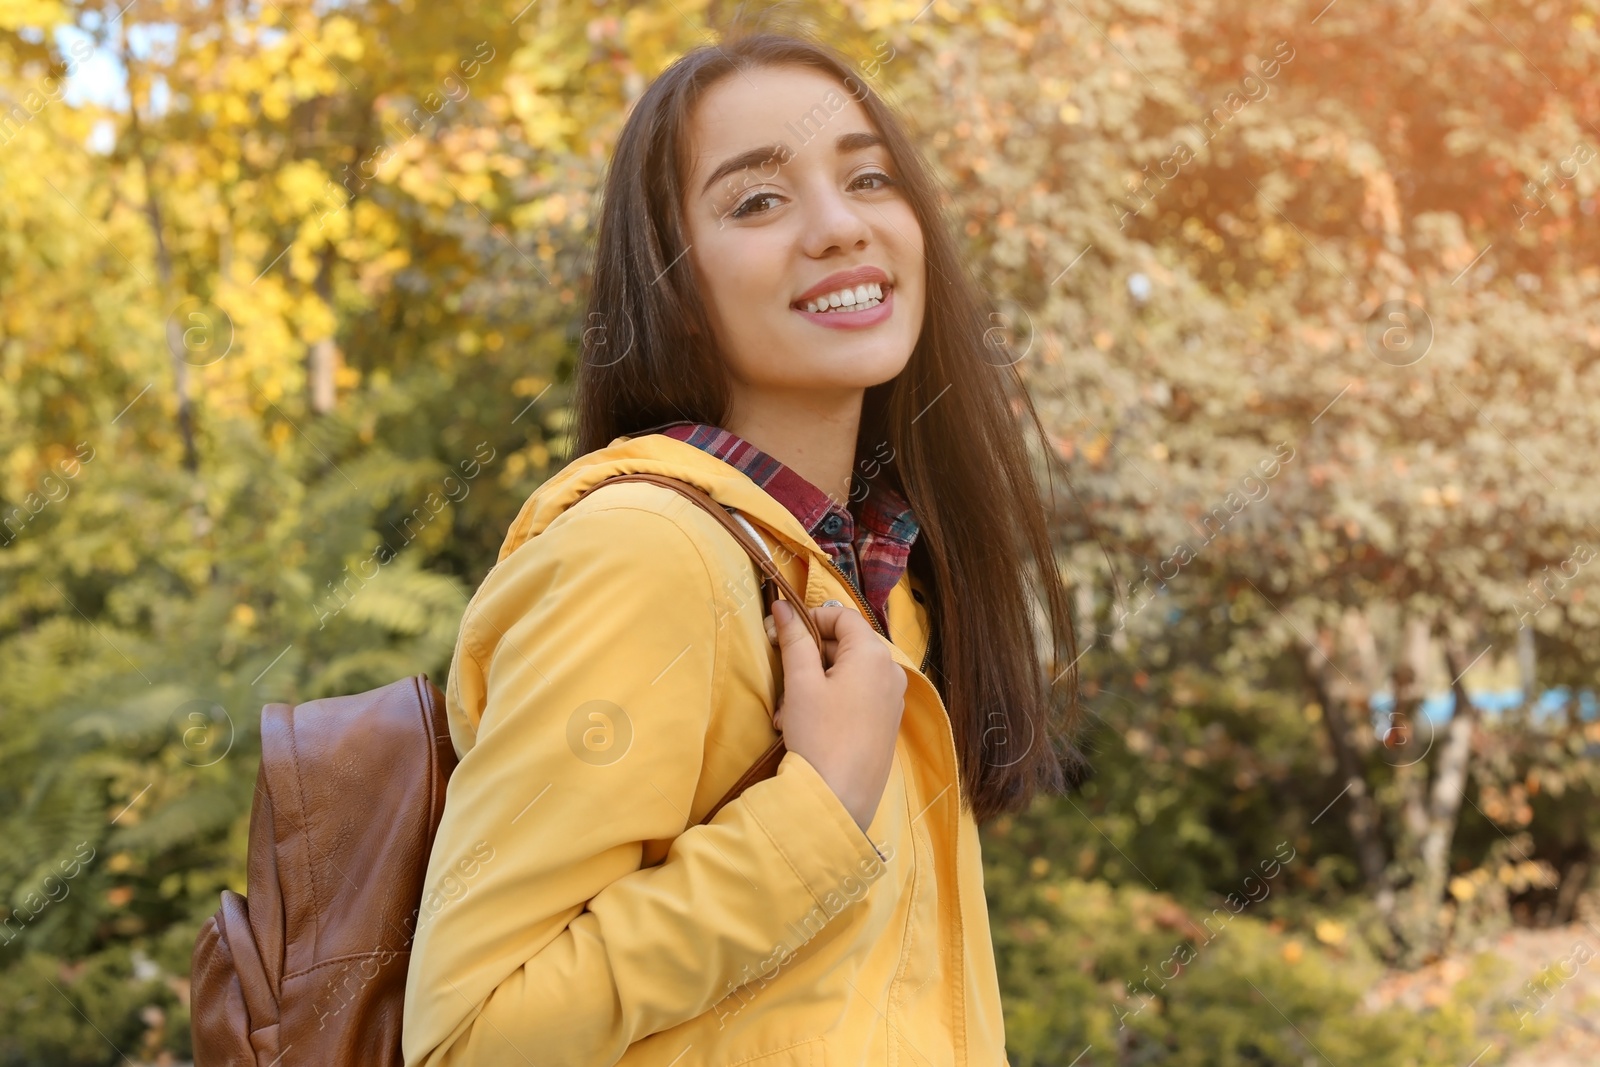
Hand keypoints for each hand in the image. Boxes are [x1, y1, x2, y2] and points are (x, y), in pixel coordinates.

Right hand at [768, 598, 906, 831]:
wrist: (839, 798)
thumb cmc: (818, 735)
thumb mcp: (800, 682)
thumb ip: (794, 638)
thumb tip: (783, 606)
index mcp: (873, 654)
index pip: (842, 618)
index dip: (810, 619)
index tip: (782, 634)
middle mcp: (891, 672)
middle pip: (847, 645)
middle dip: (810, 656)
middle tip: (781, 677)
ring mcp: (892, 699)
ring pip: (849, 673)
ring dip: (817, 681)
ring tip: (789, 709)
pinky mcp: (887, 724)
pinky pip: (859, 696)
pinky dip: (833, 700)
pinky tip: (808, 723)